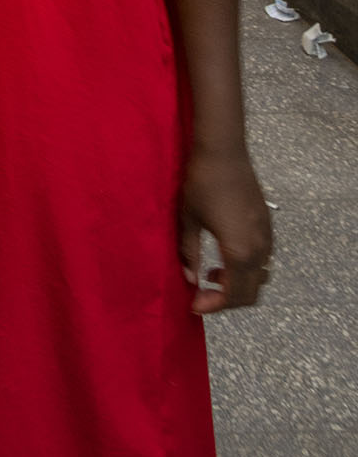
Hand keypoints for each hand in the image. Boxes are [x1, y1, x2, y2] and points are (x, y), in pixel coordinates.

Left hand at [179, 142, 272, 312]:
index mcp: (239, 252)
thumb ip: (189, 254)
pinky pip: (263, 260)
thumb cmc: (201, 182)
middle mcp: (259, 250)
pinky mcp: (267, 226)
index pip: (233, 296)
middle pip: (251, 294)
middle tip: (202, 295)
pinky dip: (246, 269)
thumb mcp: (189, 220)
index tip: (194, 304)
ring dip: (238, 285)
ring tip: (213, 274)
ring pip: (260, 278)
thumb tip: (190, 280)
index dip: (214, 305)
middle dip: (226, 301)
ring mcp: (267, 238)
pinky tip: (225, 257)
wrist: (224, 150)